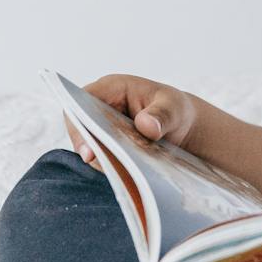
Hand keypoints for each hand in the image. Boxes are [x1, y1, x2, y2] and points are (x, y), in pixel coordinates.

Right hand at [65, 73, 200, 172]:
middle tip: (102, 163)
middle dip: (89, 146)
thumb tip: (146, 125)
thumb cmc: (175, 110)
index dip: (78, 122)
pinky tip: (129, 172)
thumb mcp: (175, 108)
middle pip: (80, 128)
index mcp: (112, 89)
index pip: (81, 101)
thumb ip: (162, 115)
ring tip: (127, 166)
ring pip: (90, 148)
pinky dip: (113, 168)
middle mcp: (100, 110)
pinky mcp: (107, 149)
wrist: (183, 129)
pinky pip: (102, 161)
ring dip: (104, 159)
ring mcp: (102, 131)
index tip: (88, 148)